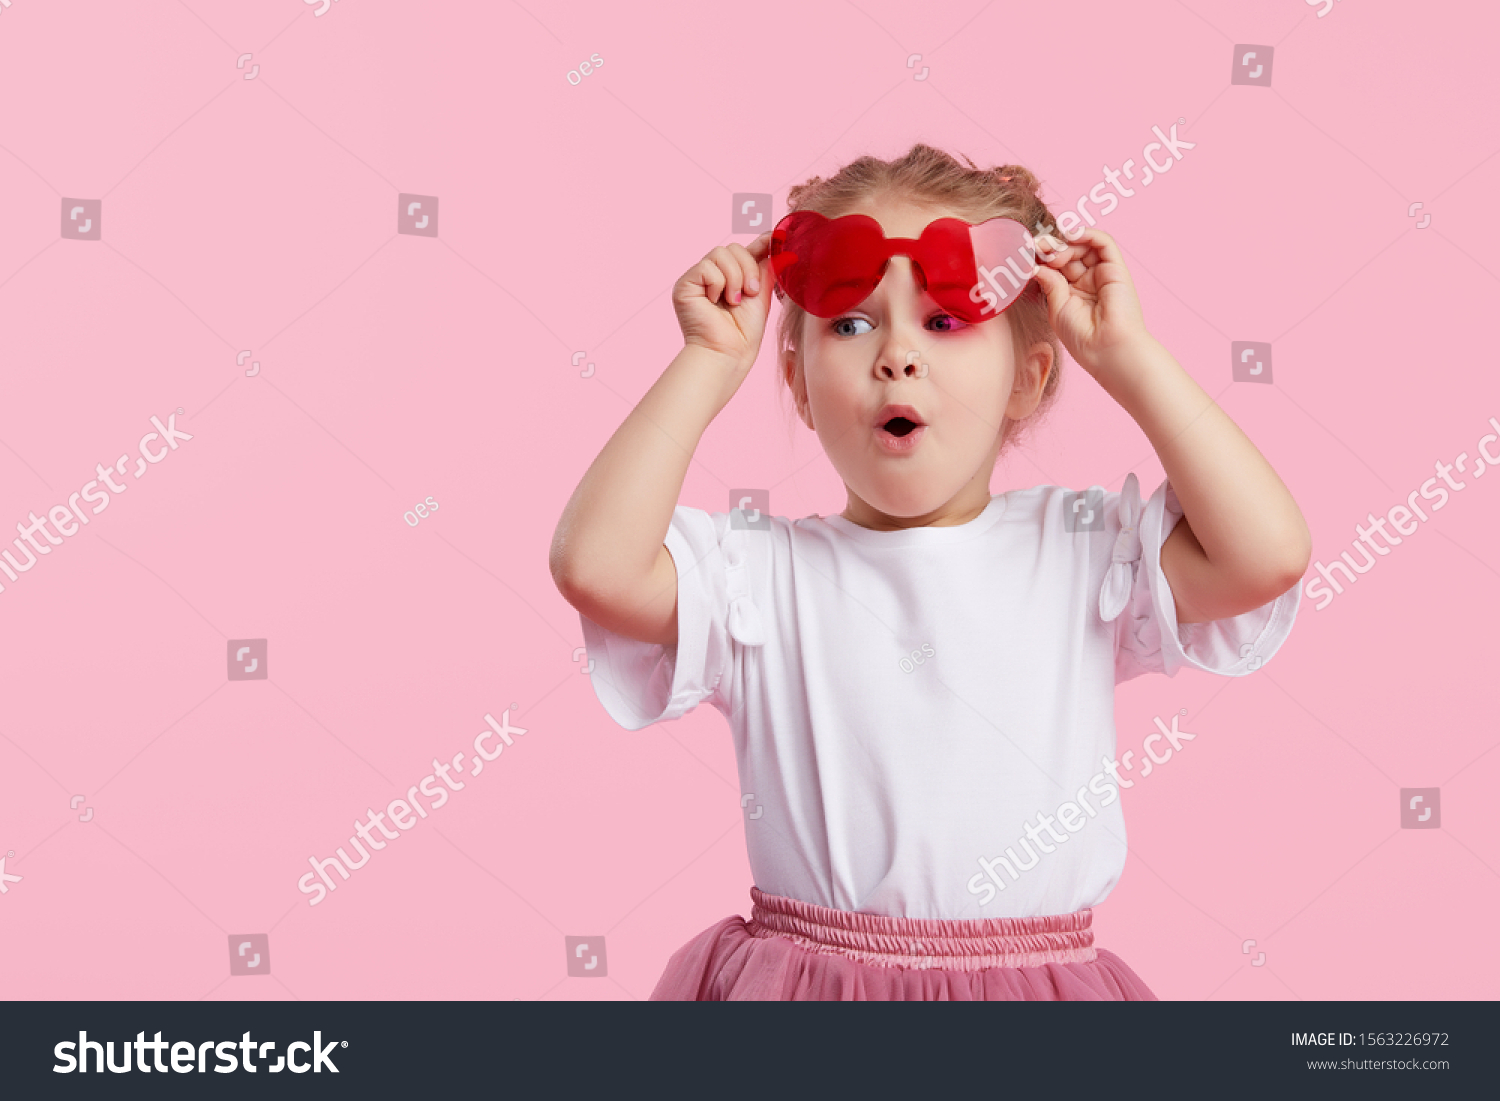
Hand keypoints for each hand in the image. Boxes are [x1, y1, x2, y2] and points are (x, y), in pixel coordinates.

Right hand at [673, 233, 773, 373]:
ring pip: (720, 253)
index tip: (776, 238)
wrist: (728, 353)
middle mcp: (712, 275)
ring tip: (733, 301)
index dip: (759, 243)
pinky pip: (706, 266)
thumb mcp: (761, 294)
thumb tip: (781, 243)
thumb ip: (767, 268)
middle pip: (733, 248)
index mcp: (730, 277)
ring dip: (734, 277)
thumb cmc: (744, 333)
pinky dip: (717, 283)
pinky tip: (715, 302)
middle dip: (747, 268)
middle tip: (750, 292)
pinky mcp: (685, 284)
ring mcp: (697, 279)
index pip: (744, 250)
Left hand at [1031, 228, 1150, 377]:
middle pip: (1069, 254)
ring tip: (1050, 249)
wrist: (1106, 348)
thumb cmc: (1081, 336)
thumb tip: (1036, 264)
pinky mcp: (1116, 269)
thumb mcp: (1056, 307)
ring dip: (1065, 243)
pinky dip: (1087, 234)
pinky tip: (1070, 235)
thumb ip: (1049, 282)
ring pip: (1084, 246)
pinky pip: (1104, 243)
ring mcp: (1102, 274)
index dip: (1042, 259)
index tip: (1026, 255)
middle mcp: (1088, 281)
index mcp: (1072, 292)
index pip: (1056, 266)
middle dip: (1051, 249)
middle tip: (1037, 248)